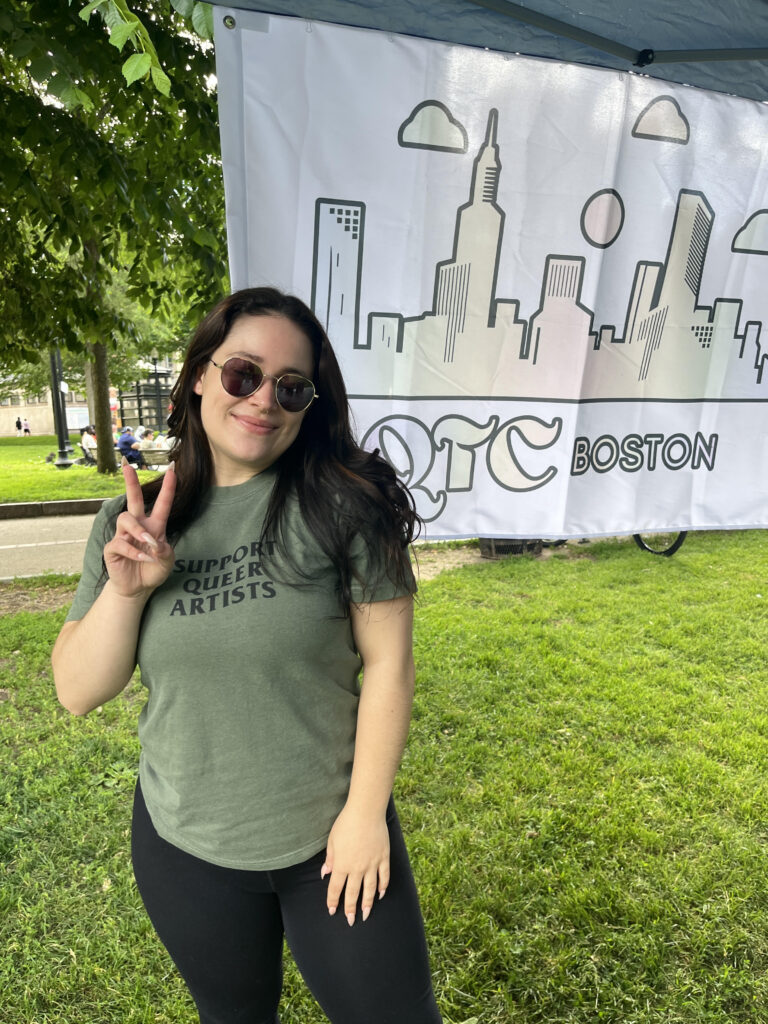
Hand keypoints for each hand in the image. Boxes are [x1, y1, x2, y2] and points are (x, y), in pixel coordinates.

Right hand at [103, 460, 176, 598]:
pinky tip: (142, 559)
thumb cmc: (154, 569)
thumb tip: (155, 544)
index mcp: (155, 526)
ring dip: (138, 530)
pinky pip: (120, 543)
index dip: (168, 487)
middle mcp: (138, 526)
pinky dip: (133, 552)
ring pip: (125, 519)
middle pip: (133, 499)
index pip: (162, 503)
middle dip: (131, 482)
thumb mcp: (167, 562)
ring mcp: (123, 535)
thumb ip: (165, 552)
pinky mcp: (113, 548)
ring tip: (148, 542)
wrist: (139, 588)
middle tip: (127, 466)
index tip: (173, 470)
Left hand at [321, 804, 389, 925]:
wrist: (366, 811)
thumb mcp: (332, 841)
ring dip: (367, 904)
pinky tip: (381, 895)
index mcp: (342, 864)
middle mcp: (357, 868)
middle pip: (353, 893)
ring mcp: (372, 864)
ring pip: (370, 889)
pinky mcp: (384, 858)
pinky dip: (383, 887)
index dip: (333, 901)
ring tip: (366, 915)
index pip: (336, 888)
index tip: (332, 910)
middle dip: (350, 909)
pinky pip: (384, 877)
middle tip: (350, 921)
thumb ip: (330, 859)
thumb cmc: (346, 823)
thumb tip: (325, 874)